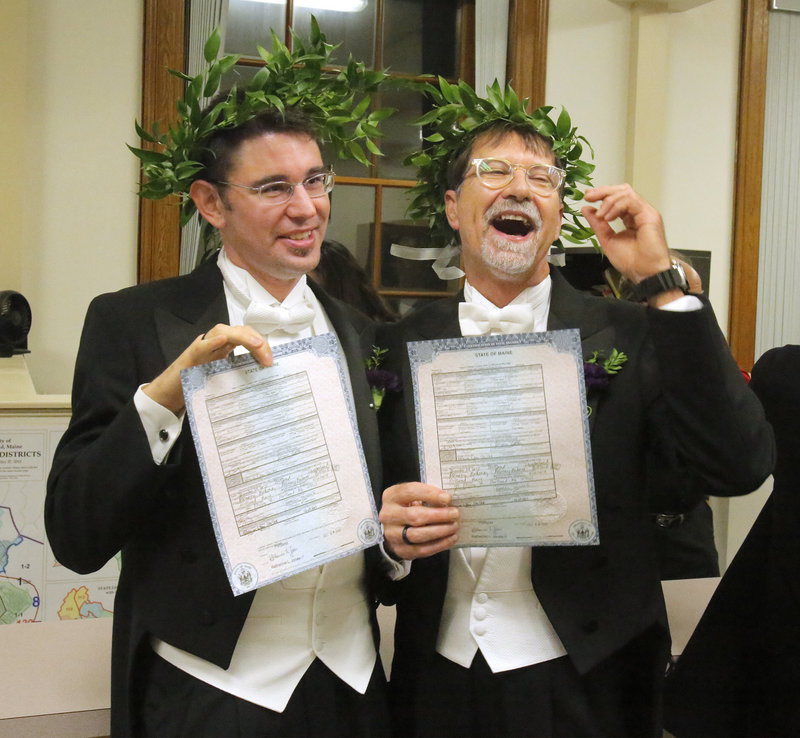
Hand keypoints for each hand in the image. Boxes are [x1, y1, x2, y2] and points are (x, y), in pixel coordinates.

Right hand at [143, 324, 272, 412]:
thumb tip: (266, 384)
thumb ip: (241, 376)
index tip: (270, 361)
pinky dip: (212, 341)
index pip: (247, 337)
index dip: (262, 345)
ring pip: (222, 331)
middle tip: (267, 359)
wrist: (170, 394)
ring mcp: (203, 347)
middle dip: (256, 341)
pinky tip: (222, 339)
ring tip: (255, 344)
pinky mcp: (190, 356)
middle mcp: (215, 343)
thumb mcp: (225, 380)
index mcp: (225, 348)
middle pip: (239, 331)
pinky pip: (201, 345)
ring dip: (241, 336)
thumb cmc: (198, 385)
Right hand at [380, 482, 459, 559]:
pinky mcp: (400, 549)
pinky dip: (439, 544)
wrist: (395, 525)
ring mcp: (392, 534)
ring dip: (439, 531)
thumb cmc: (408, 506)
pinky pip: (421, 549)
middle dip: (438, 515)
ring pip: (417, 535)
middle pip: (414, 516)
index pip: (409, 492)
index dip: (430, 494)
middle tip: (454, 514)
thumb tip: (448, 501)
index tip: (447, 498)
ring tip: (454, 527)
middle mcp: (388, 515)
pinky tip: (450, 538)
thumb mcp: (413, 495)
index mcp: (391, 496)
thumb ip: (427, 495)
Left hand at [582, 184, 672, 284]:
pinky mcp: (650, 216)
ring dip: (608, 201)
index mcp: (630, 218)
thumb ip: (597, 224)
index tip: (587, 197)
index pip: (617, 198)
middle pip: (622, 190)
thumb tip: (586, 209)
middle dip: (603, 191)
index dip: (602, 194)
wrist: (645, 273)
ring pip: (626, 193)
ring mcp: (646, 213)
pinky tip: (608, 217)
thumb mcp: (607, 240)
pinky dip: (617, 206)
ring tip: (600, 215)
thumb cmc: (632, 262)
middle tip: (589, 196)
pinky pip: (632, 202)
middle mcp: (639, 213)